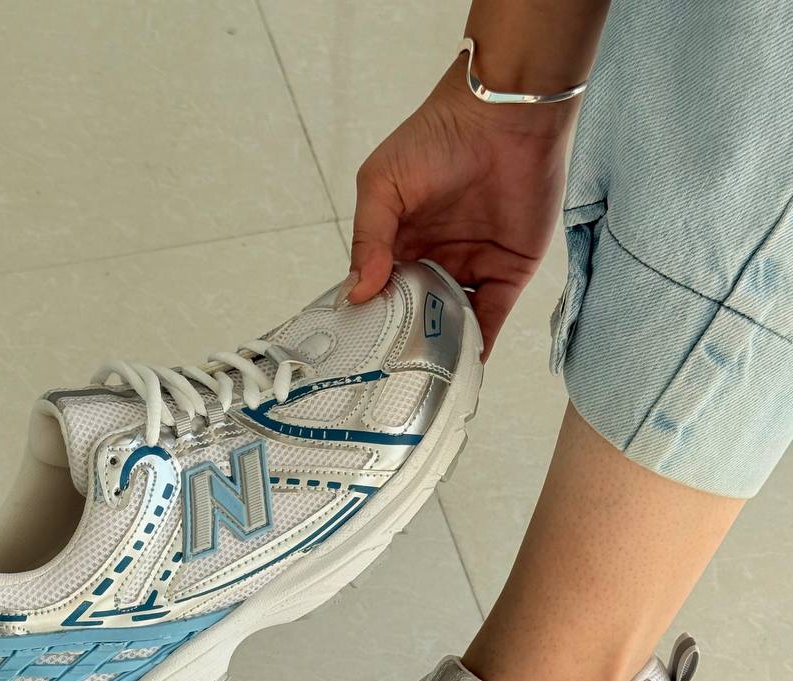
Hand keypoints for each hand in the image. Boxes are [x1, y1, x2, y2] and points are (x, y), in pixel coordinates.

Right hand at [349, 58, 574, 357]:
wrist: (507, 115)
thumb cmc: (437, 136)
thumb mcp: (382, 183)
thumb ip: (368, 238)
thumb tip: (356, 294)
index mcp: (399, 241)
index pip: (378, 291)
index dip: (367, 319)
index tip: (353, 352)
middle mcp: (432, 259)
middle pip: (414, 314)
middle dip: (402, 344)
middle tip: (386, 378)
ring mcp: (470, 268)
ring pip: (451, 323)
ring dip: (439, 350)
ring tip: (422, 385)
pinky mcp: (507, 274)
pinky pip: (490, 319)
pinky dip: (478, 347)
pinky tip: (461, 371)